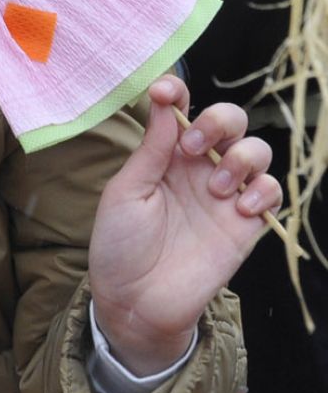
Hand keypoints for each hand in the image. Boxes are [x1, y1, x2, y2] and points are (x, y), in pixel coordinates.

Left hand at [88, 75, 279, 374]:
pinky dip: (262, 190)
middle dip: (219, 121)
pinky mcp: (246, 224)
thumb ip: (151, 148)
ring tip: (215, 187)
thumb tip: (164, 100)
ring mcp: (225, 194)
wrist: (136, 300)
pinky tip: (238, 207)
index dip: (179, 91)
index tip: (166, 92)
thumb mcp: (126, 191)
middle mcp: (198, 167)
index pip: (180, 109)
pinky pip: (272, 191)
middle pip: (230, 120)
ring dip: (241, 158)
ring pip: (257, 150)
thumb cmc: (120, 243)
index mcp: (164, 154)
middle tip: (192, 148)